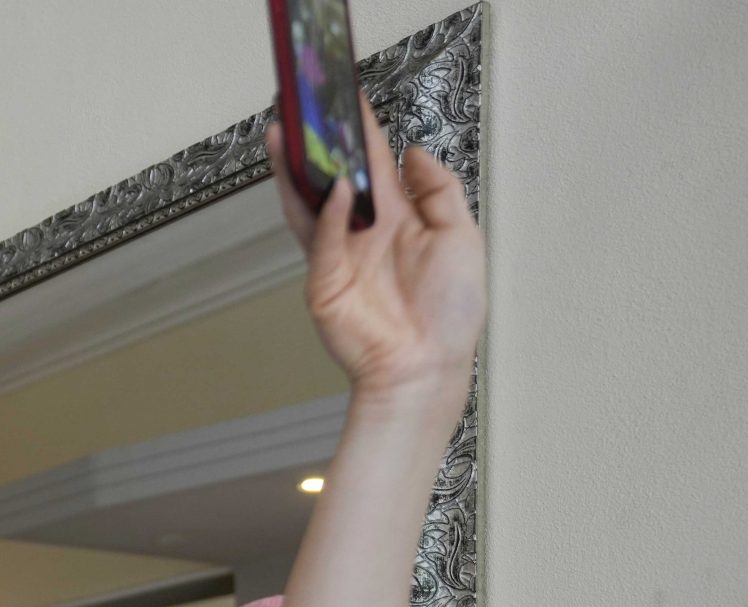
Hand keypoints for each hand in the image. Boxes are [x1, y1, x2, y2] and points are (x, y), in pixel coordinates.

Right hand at [268, 98, 483, 401]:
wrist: (425, 365)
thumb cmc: (448, 313)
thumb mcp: (462, 236)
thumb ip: (439, 191)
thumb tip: (413, 153)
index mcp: (396, 218)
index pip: (373, 164)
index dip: (362, 132)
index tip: (349, 100)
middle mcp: (362, 231)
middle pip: (330, 178)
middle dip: (315, 145)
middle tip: (303, 109)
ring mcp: (338, 256)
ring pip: (309, 203)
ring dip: (294, 171)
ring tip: (285, 135)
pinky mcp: (323, 282)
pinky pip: (322, 238)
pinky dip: (326, 211)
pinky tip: (334, 186)